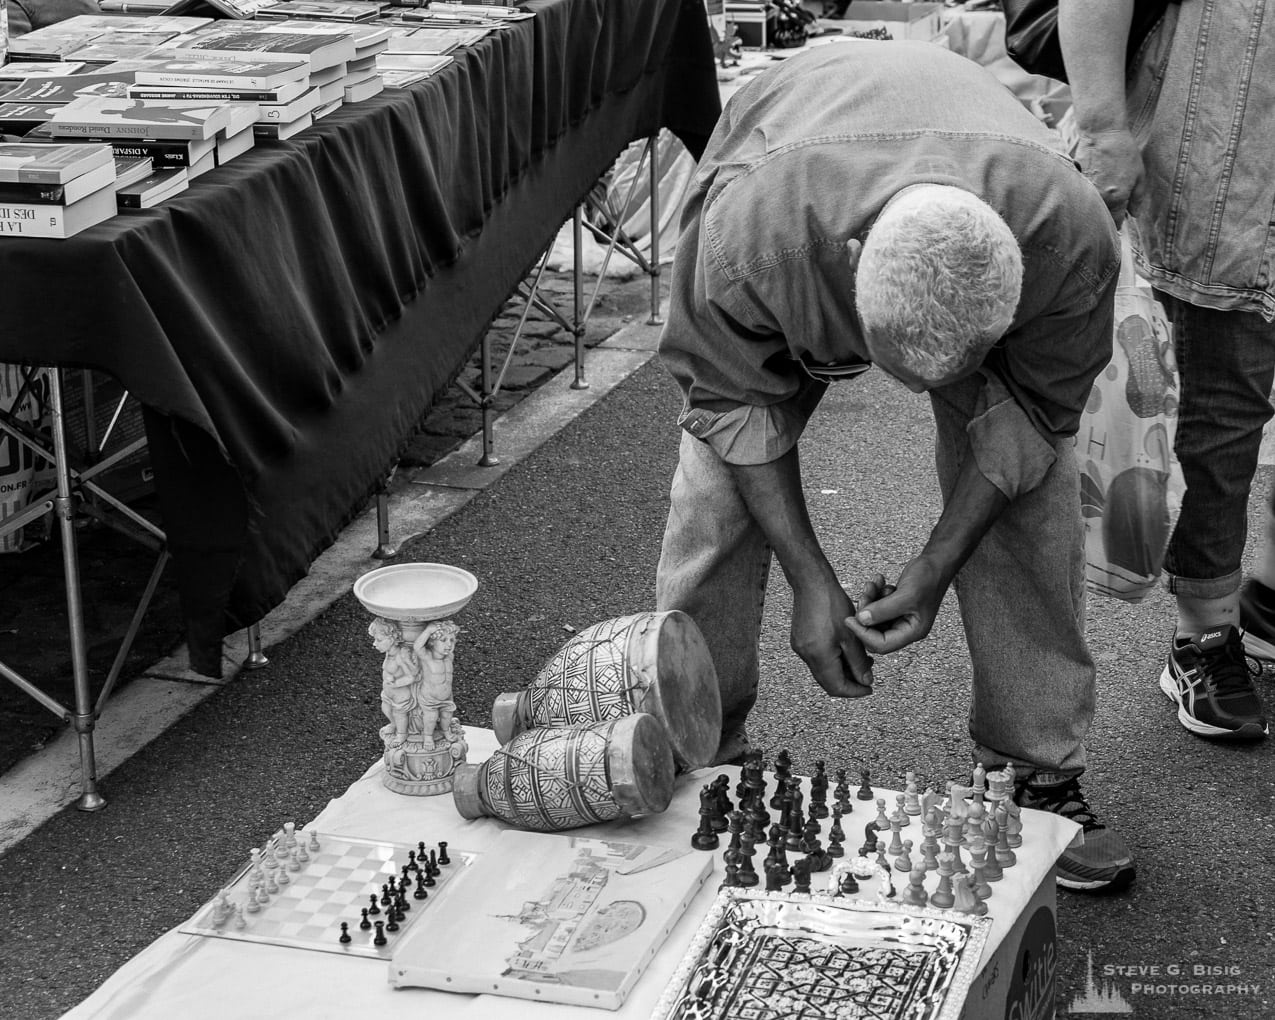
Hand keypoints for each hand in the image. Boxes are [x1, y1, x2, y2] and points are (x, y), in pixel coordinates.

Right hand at [790, 575, 873, 697]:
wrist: (811, 583)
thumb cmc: (832, 604)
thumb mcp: (852, 635)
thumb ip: (859, 662)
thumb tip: (865, 681)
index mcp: (818, 656)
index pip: (836, 688)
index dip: (855, 691)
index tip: (870, 688)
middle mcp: (805, 655)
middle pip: (828, 681)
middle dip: (849, 681)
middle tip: (868, 673)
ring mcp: (800, 647)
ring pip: (823, 670)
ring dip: (841, 669)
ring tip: (860, 658)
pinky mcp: (799, 639)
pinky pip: (817, 658)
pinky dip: (832, 659)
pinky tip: (845, 648)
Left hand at [845, 561, 943, 654]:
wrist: (936, 562)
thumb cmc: (928, 579)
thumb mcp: (906, 595)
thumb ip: (883, 610)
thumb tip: (861, 620)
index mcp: (913, 632)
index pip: (882, 644)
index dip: (863, 634)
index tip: (849, 619)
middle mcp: (906, 628)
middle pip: (874, 631)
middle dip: (865, 613)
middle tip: (864, 595)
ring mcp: (899, 617)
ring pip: (873, 616)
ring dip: (869, 599)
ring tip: (873, 584)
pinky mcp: (894, 606)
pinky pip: (876, 605)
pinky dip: (875, 593)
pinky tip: (880, 581)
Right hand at [1074, 125, 1143, 225]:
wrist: (1103, 133)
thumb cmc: (1124, 152)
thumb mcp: (1139, 175)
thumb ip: (1138, 199)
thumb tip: (1135, 214)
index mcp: (1116, 199)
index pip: (1115, 224)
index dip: (1117, 225)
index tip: (1117, 222)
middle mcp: (1099, 199)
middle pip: (1099, 219)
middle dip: (1104, 219)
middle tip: (1108, 212)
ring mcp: (1085, 192)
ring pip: (1088, 209)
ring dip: (1093, 208)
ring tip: (1098, 198)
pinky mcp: (1075, 184)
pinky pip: (1079, 198)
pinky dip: (1083, 197)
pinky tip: (1088, 189)